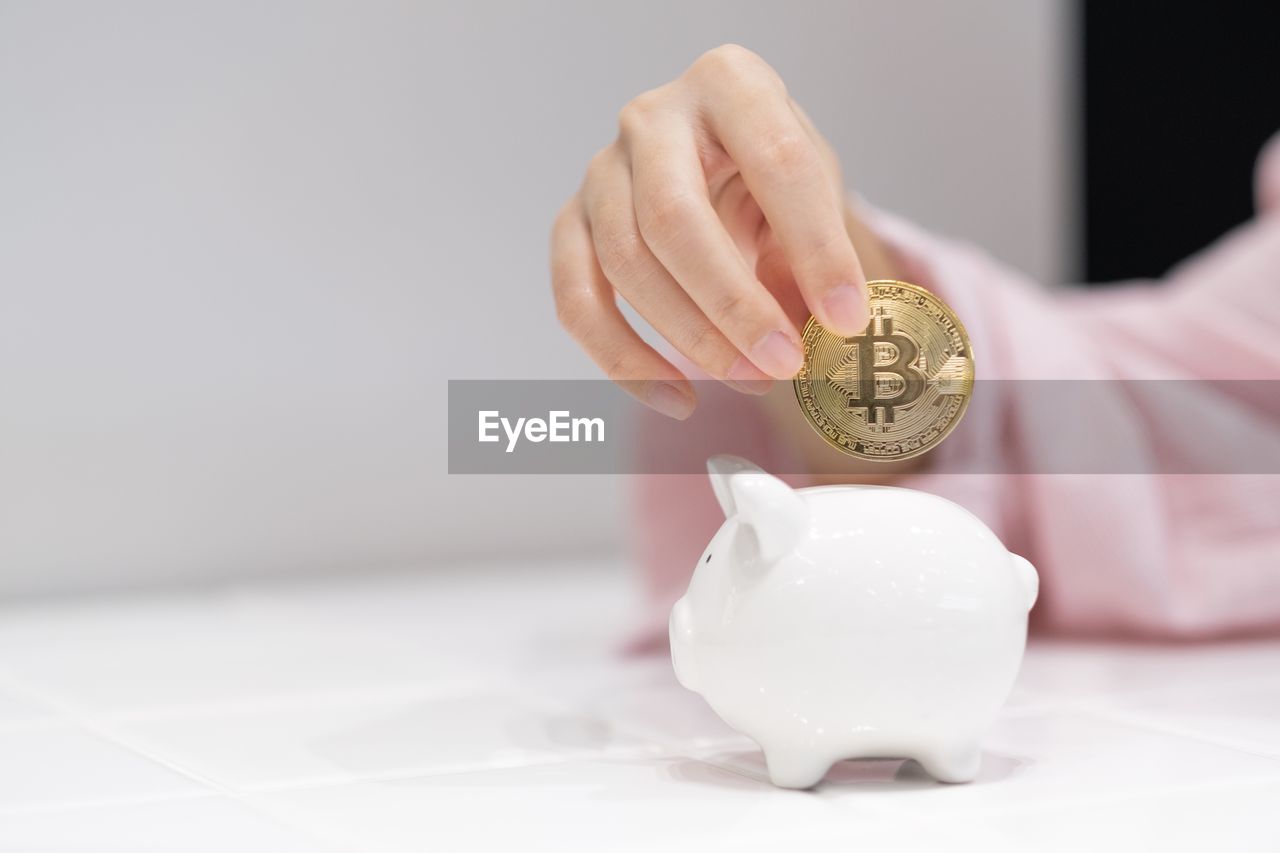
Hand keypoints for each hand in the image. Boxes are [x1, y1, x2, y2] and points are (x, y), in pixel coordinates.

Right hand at [551, 44, 872, 418]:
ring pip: (624, 264)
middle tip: (782, 364)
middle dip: (733, 304)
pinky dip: (625, 363)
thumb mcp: (814, 195)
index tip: (847, 317)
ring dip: (689, 338)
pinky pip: (578, 302)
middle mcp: (653, 117)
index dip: (816, 247)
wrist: (720, 169)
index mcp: (730, 84)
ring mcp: (601, 170)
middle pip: (673, 218)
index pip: (775, 163)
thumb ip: (820, 254)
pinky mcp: (570, 224)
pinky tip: (677, 398)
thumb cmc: (771, 180)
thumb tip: (833, 336)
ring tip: (749, 380)